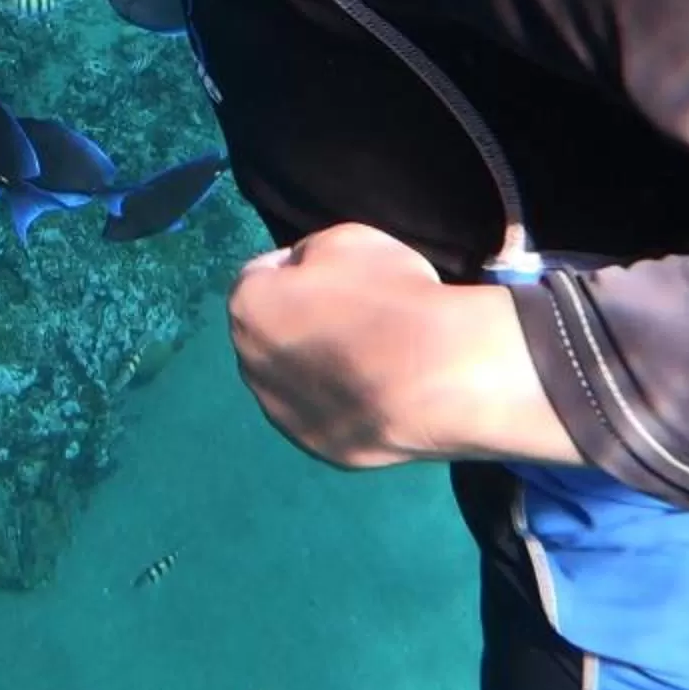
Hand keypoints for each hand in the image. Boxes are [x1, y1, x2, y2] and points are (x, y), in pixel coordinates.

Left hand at [227, 222, 577, 469]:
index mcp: (248, 309)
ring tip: (370, 358)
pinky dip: (341, 404)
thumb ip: (310, 255)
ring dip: (315, 367)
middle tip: (352, 316)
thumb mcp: (347, 239)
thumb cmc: (389, 296)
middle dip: (298, 321)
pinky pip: (323, 416)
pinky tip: (379, 392)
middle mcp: (251, 366)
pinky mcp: (320, 449)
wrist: (440, 375)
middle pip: (269, 334)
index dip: (296, 268)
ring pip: (291, 381)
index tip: (333, 272)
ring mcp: (284, 415)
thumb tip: (301, 272)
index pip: (258, 277)